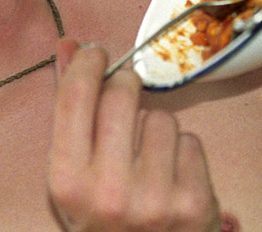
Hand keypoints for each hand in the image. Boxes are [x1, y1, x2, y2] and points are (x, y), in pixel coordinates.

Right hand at [48, 40, 219, 231]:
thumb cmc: (102, 215)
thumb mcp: (72, 172)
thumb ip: (69, 107)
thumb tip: (69, 46)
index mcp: (68, 182)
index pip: (76, 95)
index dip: (89, 63)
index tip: (97, 56)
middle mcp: (109, 193)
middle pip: (122, 94)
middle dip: (125, 85)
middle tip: (124, 95)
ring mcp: (154, 201)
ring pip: (161, 116)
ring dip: (155, 127)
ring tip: (147, 157)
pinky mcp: (193, 204)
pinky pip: (191, 141)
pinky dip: (183, 152)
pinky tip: (171, 176)